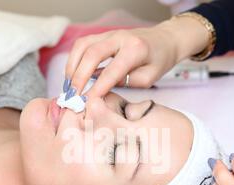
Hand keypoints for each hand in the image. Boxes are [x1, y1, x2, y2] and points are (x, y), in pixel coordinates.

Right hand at [64, 17, 208, 97]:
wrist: (164, 40)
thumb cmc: (158, 61)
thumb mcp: (149, 78)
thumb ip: (126, 83)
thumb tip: (101, 88)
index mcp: (136, 49)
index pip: (112, 70)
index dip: (98, 87)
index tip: (88, 102)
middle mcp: (120, 37)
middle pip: (91, 54)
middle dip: (79, 77)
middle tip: (73, 96)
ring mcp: (109, 33)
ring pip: (82, 46)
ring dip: (72, 67)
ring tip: (69, 87)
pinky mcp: (102, 35)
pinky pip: (82, 45)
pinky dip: (73, 60)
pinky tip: (72, 75)